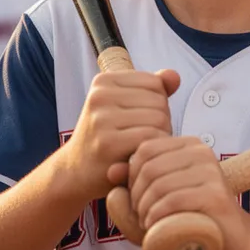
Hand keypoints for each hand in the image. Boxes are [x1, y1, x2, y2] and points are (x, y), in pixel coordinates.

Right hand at [60, 69, 178, 202]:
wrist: (75, 173)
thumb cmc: (108, 137)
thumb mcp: (125, 107)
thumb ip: (153, 89)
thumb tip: (174, 76)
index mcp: (104, 81)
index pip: (156, 83)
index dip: (159, 104)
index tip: (142, 120)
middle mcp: (100, 95)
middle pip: (159, 101)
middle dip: (162, 122)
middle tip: (144, 139)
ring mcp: (101, 118)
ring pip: (159, 119)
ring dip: (161, 137)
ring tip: (143, 147)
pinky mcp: (107, 143)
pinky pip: (151, 138)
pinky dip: (154, 150)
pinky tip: (141, 158)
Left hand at [127, 136, 249, 249]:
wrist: (230, 243)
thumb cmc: (189, 219)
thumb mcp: (154, 201)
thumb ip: (130, 185)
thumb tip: (111, 172)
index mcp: (188, 145)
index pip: (144, 150)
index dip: (130, 176)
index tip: (135, 200)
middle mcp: (202, 152)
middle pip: (149, 167)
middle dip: (135, 195)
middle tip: (139, 216)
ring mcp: (211, 172)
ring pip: (159, 184)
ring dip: (144, 209)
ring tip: (146, 224)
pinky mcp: (216, 194)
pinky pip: (174, 200)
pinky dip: (156, 216)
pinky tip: (154, 227)